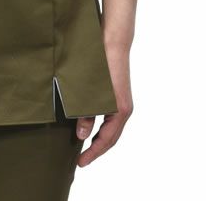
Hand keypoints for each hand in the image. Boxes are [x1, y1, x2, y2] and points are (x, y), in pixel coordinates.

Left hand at [74, 45, 132, 166]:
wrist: (113, 42)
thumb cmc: (100, 64)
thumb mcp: (89, 92)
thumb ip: (85, 114)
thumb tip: (82, 136)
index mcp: (120, 111)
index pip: (107, 140)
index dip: (93, 153)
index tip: (81, 163)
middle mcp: (124, 108)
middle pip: (111, 137)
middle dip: (97, 149)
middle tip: (81, 159)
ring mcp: (122, 101)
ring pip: (111, 127)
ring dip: (99, 138)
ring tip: (83, 145)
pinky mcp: (117, 93)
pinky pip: (111, 117)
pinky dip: (101, 126)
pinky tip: (90, 124)